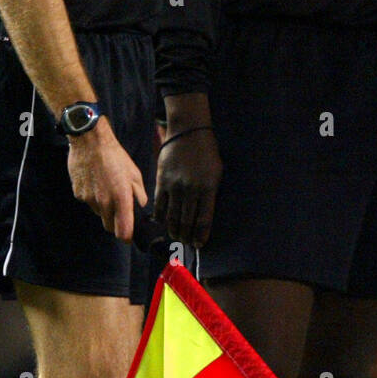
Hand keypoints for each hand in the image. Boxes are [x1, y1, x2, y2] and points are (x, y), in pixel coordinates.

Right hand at [67, 117, 148, 241]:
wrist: (90, 142)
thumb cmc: (116, 156)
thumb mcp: (134, 174)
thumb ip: (139, 194)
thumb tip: (139, 207)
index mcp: (121, 198)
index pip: (123, 231)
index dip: (127, 236)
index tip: (129, 234)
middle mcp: (104, 202)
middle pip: (109, 227)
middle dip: (115, 224)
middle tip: (120, 211)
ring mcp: (89, 199)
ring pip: (99, 214)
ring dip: (104, 209)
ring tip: (107, 188)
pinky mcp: (78, 194)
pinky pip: (88, 203)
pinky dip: (93, 198)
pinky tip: (96, 182)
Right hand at [155, 127, 222, 248]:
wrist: (188, 132)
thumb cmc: (207, 153)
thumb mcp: (217, 172)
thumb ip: (210, 193)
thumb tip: (204, 215)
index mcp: (208, 188)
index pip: (204, 219)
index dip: (201, 235)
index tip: (199, 244)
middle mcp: (191, 189)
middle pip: (187, 220)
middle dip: (186, 236)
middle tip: (186, 243)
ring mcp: (175, 186)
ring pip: (172, 216)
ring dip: (174, 230)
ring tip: (176, 237)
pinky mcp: (162, 181)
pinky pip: (159, 204)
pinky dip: (160, 217)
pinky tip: (162, 223)